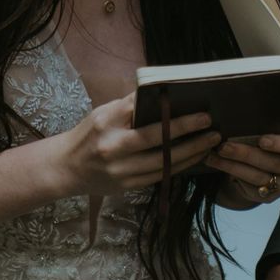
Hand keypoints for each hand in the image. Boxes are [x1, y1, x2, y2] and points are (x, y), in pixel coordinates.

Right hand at [60, 96, 220, 200]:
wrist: (66, 168)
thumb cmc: (89, 134)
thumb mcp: (103, 113)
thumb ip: (130, 106)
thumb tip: (162, 92)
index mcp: (107, 123)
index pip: (143, 114)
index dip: (173, 115)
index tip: (199, 111)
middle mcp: (113, 148)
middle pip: (157, 141)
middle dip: (189, 134)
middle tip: (213, 127)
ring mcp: (120, 171)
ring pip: (163, 163)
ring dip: (191, 153)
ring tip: (211, 143)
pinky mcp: (127, 187)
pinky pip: (159, 176)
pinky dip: (179, 166)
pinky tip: (195, 158)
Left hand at [205, 126, 279, 204]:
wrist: (270, 158)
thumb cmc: (272, 134)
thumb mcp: (276, 126)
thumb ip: (269, 121)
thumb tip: (243, 110)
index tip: (261, 140)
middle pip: (275, 163)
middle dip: (247, 154)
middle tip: (225, 146)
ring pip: (259, 177)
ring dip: (233, 165)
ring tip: (214, 155)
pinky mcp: (270, 197)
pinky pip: (249, 188)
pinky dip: (231, 174)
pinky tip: (217, 163)